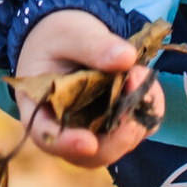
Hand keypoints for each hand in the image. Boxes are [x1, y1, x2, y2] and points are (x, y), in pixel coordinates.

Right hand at [14, 9, 166, 168]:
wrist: (69, 38)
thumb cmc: (59, 37)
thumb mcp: (70, 33)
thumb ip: (93, 45)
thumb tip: (126, 58)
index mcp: (39, 110)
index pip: (48, 138)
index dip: (68, 144)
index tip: (89, 143)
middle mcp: (66, 130)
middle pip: (91, 154)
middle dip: (118, 134)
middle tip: (136, 91)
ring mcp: (94, 131)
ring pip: (119, 143)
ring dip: (137, 116)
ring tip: (140, 74)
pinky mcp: (117, 125)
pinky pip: (138, 127)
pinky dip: (147, 107)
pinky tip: (145, 81)